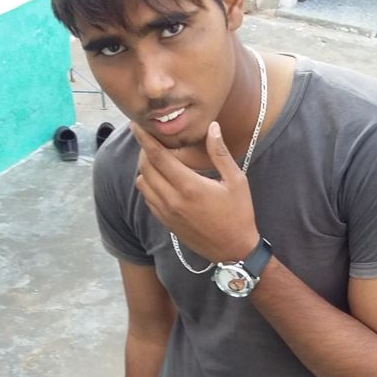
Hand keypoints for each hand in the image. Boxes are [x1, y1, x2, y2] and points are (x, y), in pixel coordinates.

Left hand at [133, 121, 259, 261]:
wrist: (234, 250)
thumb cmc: (239, 214)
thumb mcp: (236, 181)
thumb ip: (220, 153)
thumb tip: (213, 128)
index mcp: (189, 187)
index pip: (158, 157)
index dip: (145, 139)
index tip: (137, 126)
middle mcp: (173, 200)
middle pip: (145, 168)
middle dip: (144, 151)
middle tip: (151, 140)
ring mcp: (167, 213)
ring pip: (142, 184)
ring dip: (145, 168)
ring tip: (156, 159)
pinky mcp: (166, 222)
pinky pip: (148, 199)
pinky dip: (149, 185)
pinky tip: (161, 179)